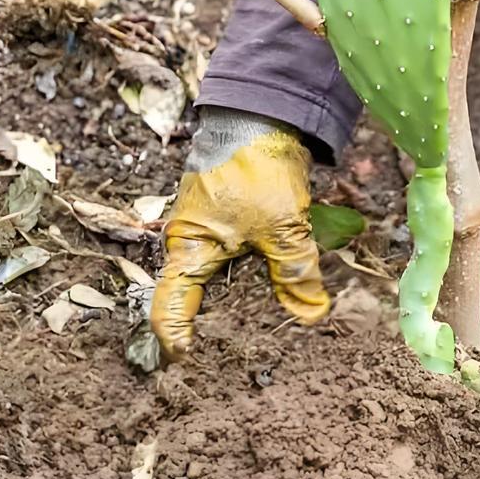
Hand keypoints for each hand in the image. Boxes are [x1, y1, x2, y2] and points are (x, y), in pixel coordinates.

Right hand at [151, 107, 329, 360]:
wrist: (262, 116)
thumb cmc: (258, 171)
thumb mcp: (284, 228)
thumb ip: (295, 273)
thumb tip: (310, 316)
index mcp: (190, 249)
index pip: (169, 306)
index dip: (173, 338)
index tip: (184, 363)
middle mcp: (192, 242)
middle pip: (194, 295)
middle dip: (210, 326)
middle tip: (228, 362)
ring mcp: (210, 228)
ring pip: (219, 275)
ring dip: (236, 300)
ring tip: (258, 335)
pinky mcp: (230, 217)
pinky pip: (236, 256)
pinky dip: (252, 274)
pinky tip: (275, 290)